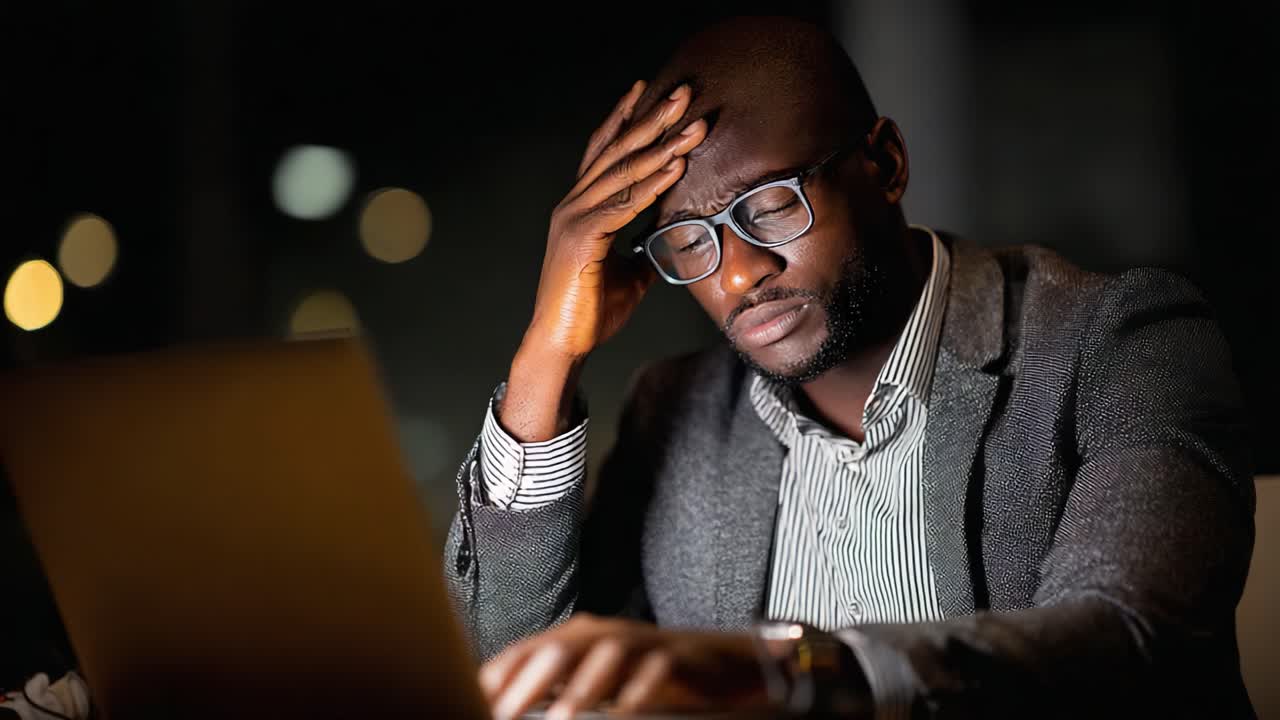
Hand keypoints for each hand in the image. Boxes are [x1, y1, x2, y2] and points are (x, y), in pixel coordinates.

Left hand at [479, 614, 770, 719]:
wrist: (714, 662)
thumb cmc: (641, 676)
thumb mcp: (592, 683)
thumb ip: (552, 691)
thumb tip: (502, 707)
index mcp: (574, 638)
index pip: (526, 652)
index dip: (498, 676)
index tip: (473, 700)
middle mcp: (602, 634)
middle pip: (558, 650)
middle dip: (527, 682)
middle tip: (504, 714)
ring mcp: (639, 643)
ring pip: (605, 656)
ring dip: (580, 689)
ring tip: (559, 719)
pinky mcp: (675, 657)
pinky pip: (655, 671)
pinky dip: (637, 693)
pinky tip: (624, 714)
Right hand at [498, 81, 707, 442]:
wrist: (562, 344)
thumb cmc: (589, 312)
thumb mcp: (627, 275)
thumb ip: (642, 252)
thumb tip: (667, 242)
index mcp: (579, 208)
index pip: (603, 152)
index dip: (625, 119)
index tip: (648, 90)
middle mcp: (573, 205)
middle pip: (617, 151)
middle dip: (652, 119)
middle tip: (683, 92)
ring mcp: (574, 219)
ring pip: (623, 172)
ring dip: (663, 146)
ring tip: (693, 125)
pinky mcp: (582, 239)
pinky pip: (624, 205)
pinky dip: (652, 184)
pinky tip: (676, 167)